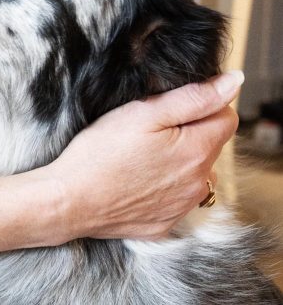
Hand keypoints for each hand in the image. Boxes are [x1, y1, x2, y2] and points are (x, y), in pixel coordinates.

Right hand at [46, 72, 241, 241]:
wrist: (70, 201)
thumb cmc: (100, 152)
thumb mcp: (143, 113)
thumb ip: (193, 98)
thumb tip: (234, 82)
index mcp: (197, 151)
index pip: (226, 118)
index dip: (203, 105)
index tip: (171, 107)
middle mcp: (199, 183)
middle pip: (210, 144)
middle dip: (188, 132)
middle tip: (147, 130)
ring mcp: (183, 206)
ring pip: (195, 172)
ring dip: (178, 160)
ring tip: (139, 156)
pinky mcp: (166, 222)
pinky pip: (176, 197)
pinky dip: (163, 186)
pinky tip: (136, 180)